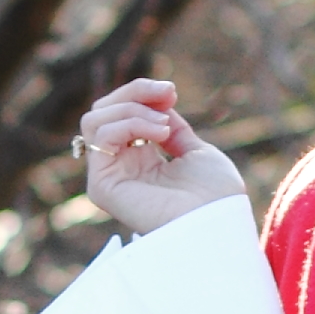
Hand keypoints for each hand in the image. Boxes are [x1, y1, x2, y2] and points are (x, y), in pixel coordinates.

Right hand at [77, 75, 245, 235]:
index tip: (172, 91)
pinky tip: (159, 135)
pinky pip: (101, 137)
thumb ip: (170, 128)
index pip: (120, 113)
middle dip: (134, 93)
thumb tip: (157, 105)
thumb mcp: (194, 150)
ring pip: (95, 120)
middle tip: (169, 94)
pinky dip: (130, 123)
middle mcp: (121, 169)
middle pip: (102, 111)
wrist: (219, 222)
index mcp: (141, 162)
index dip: (142, 93)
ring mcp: (109, 177)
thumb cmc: (215, 196)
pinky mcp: (102, 187)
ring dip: (132, 109)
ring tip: (165, 125)